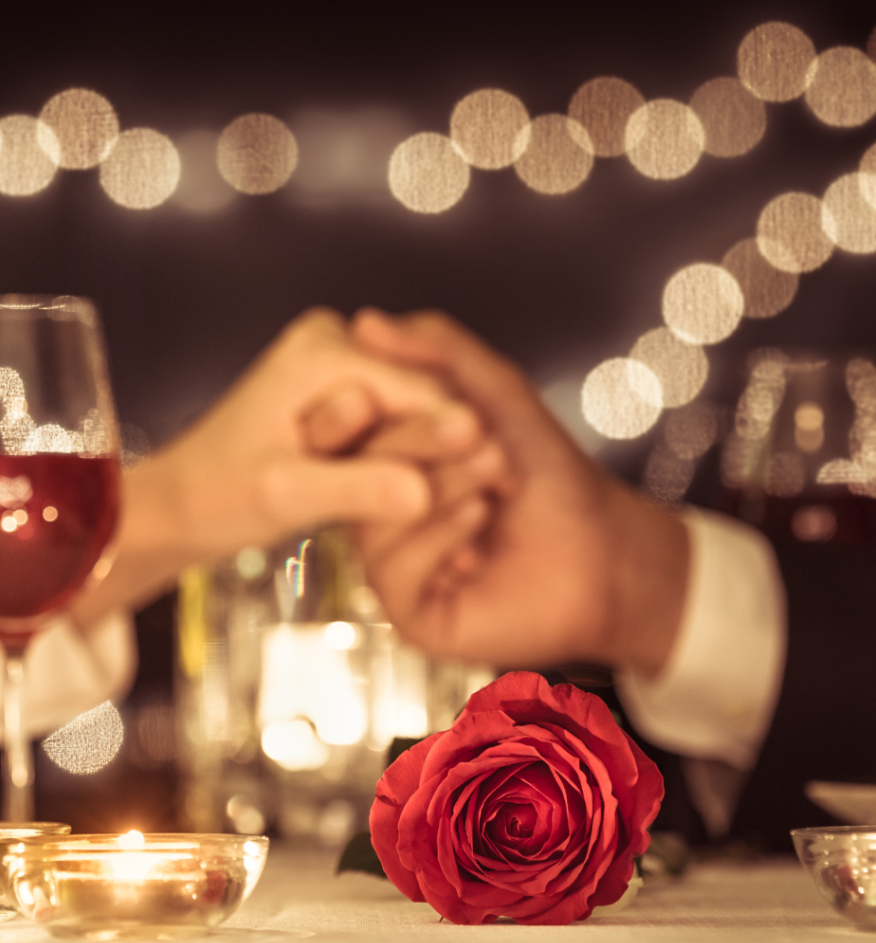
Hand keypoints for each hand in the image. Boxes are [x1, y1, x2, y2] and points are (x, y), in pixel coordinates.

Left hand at [71, 308, 484, 625]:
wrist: (179, 505)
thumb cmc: (215, 497)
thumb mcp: (286, 496)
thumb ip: (357, 490)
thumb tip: (427, 494)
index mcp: (322, 351)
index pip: (421, 391)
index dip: (457, 442)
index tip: (498, 486)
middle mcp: (335, 342)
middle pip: (423, 398)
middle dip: (442, 453)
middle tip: (480, 505)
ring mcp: (338, 365)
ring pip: (414, 413)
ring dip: (427, 460)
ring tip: (454, 508)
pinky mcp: (340, 393)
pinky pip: (395, 424)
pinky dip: (406, 461)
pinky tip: (423, 498)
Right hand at [350, 308, 688, 675]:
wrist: (604, 547)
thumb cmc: (550, 475)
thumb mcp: (495, 394)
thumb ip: (437, 352)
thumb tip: (364, 322)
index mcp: (388, 465)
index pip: (346, 428)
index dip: (378, 405)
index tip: (428, 393)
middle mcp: (380, 513)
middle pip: (356, 470)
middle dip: (423, 440)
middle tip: (481, 432)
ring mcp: (393, 565)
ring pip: (373, 518)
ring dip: (441, 483)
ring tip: (496, 473)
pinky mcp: (411, 612)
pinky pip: (391, 571)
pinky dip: (437, 536)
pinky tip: (479, 518)